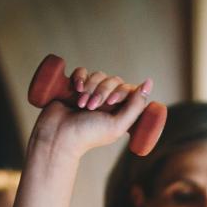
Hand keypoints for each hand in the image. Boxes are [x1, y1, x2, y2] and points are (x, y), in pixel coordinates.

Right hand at [28, 66, 153, 159]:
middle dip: (102, 91)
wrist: (57, 135)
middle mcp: (107, 100)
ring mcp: (91, 92)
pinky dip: (80, 77)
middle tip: (92, 107)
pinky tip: (76, 88)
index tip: (111, 102)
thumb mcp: (118, 125)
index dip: (121, 91)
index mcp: (120, 110)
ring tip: (81, 104)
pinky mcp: (75, 86)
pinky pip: (82, 71)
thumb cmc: (88, 134)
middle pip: (113, 80)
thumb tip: (149, 82)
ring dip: (90, 87)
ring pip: (98, 75)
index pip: (129, 89)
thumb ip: (135, 106)